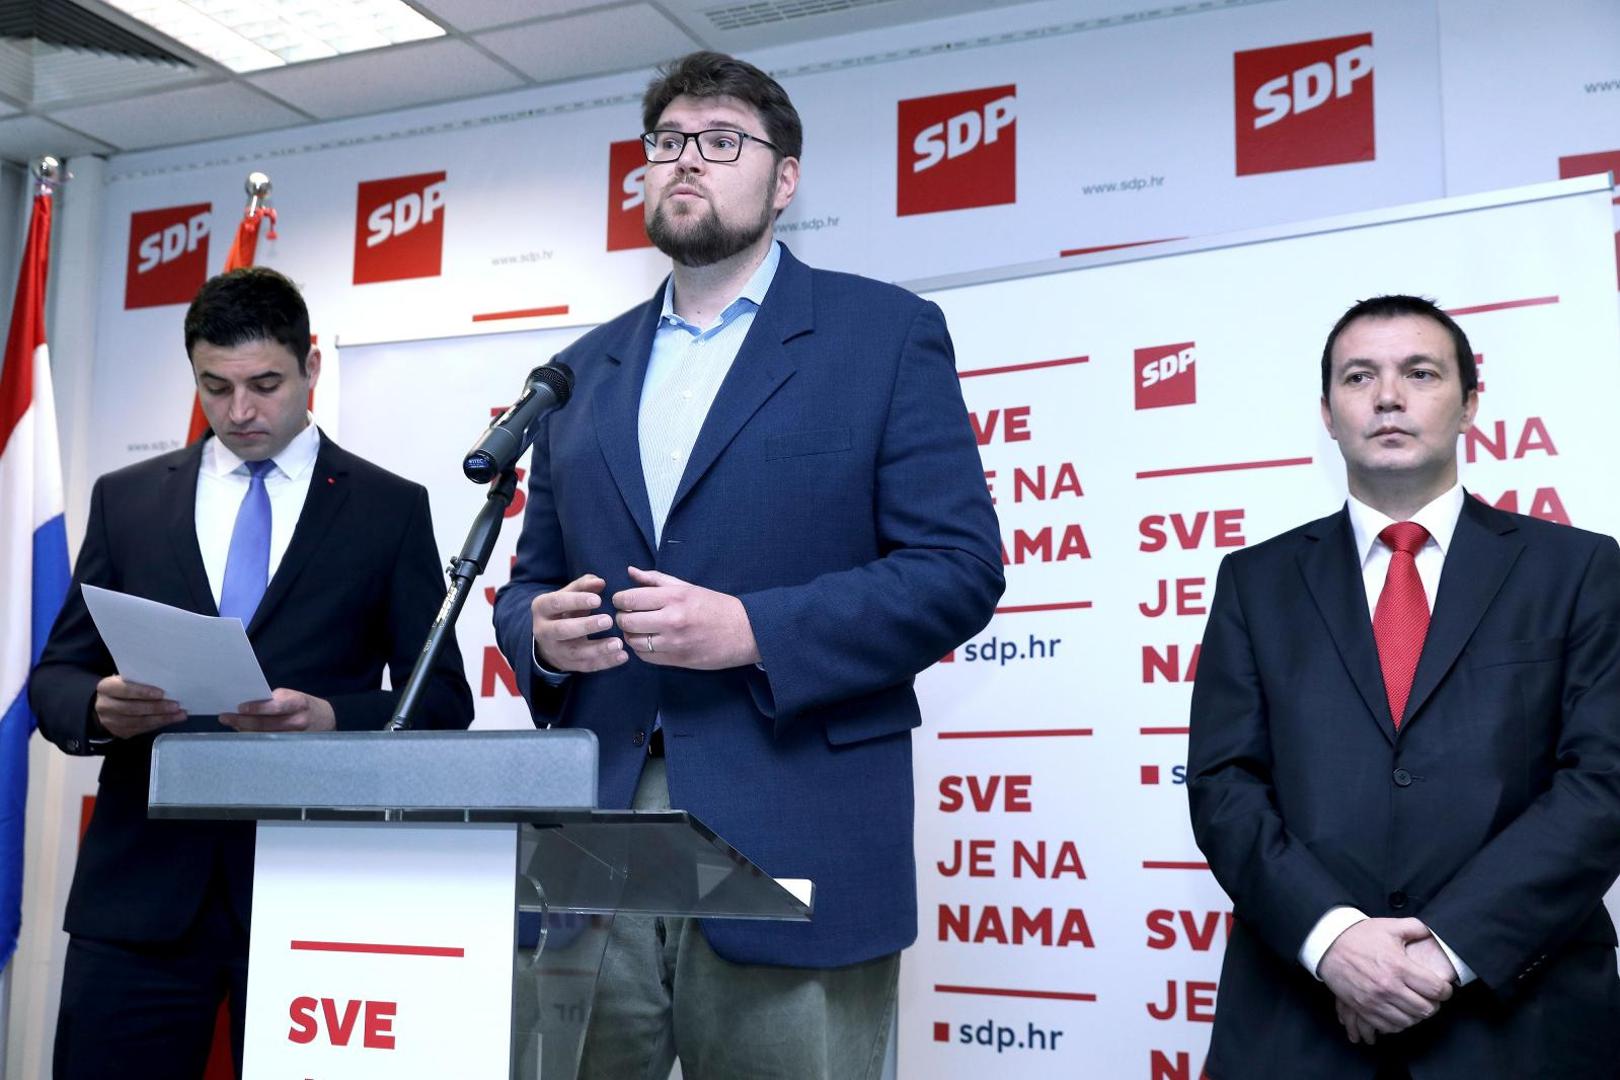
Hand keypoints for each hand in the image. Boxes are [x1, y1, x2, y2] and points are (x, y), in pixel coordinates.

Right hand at [93, 675, 184, 738]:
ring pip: (139, 722)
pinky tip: (171, 720)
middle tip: (176, 706)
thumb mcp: (125, 680)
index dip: (143, 692)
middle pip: (133, 709)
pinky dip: (158, 724)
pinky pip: (142, 730)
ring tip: (179, 714)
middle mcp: (105, 706)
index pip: (124, 690)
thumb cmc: (122, 688)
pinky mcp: (120, 732)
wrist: (106, 705)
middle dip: (157, 708)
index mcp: (106, 688)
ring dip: (162, 719)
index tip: (161, 693)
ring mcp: (111, 722)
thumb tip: (166, 684)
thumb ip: (139, 681)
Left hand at [218, 689, 335, 731]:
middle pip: (265, 723)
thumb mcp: (293, 696)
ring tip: (231, 722)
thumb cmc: (304, 705)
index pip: (275, 706)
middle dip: (242, 720)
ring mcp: (293, 736)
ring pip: (263, 735)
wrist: (327, 719)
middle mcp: (297, 721)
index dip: (257, 708)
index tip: (240, 707)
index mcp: (298, 703)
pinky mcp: (290, 746)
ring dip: (244, 728)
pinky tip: (243, 731)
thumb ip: (273, 700)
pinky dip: (253, 736)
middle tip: (225, 717)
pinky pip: (267, 742)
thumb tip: (245, 706)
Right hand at [530, 574, 626, 672]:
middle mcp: (544, 631)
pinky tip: (622, 656)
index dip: (576, 601)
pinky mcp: (568, 665)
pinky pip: (587, 665)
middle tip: (609, 620)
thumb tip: (600, 582)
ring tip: (618, 643)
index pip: (557, 603)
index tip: (598, 599)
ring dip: (598, 649)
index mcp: (542, 608)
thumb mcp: (568, 594)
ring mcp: (555, 650)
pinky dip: (606, 662)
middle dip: (586, 626)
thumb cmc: (564, 609)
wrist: (549, 638)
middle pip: (563, 630)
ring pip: (575, 652)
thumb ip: (584, 585)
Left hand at [612, 566, 760, 669]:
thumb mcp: (688, 587)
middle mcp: (671, 620)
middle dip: (622, 617)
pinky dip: (641, 650)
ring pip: (633, 641)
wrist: (745, 632)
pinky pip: (646, 657)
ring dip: (630, 635)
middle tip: (628, 615)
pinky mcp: (677, 660)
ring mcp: (674, 643)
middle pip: (627, 621)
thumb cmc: (716, 606)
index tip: (623, 600)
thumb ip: (656, 579)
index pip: (629, 598)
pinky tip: (649, 642)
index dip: (620, 599)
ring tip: (639, 629)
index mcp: (674, 597)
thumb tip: (630, 571)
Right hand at [1320, 918, 1452, 1037]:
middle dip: (1432, 1004)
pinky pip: (1390, 1027)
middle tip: (1428, 996)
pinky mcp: (1363, 1009)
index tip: (1442, 988)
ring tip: (1414, 1004)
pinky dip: (1398, 1023)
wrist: (1328, 945)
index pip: (1436, 990)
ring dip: (1415, 1014)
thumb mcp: (1389, 927)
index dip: (1445, 991)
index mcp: (1399, 967)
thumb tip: (1432, 933)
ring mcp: (1375, 1001)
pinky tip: (1399, 1011)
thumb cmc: (1359, 936)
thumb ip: (1416, 928)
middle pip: (1425, 1009)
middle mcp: (1389, 987)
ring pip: (1409, 1021)